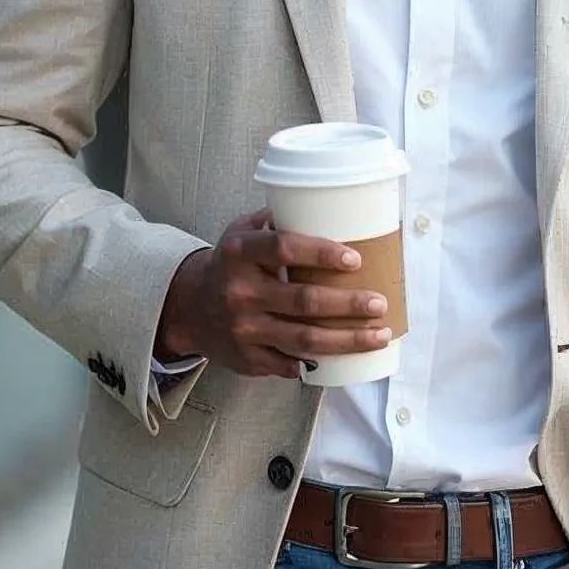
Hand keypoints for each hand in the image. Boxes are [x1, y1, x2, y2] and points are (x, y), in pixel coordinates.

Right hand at [155, 209, 391, 378]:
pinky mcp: (246, 358)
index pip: (284, 248)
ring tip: (378, 334)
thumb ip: (277, 219)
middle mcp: (239, 291)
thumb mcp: (241, 232)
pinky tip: (343, 359)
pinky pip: (288, 364)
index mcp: (240, 253)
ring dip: (346, 340)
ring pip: (303, 339)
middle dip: (348, 304)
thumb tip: (330, 205)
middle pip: (303, 300)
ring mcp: (243, 328)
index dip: (322, 253)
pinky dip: (317, 363)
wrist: (189, 307)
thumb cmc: (229, 265)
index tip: (355, 259)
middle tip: (379, 303)